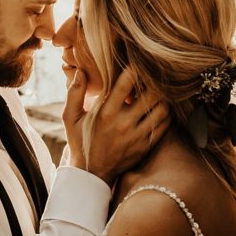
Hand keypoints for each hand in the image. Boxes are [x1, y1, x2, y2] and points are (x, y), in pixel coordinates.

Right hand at [64, 68, 169, 184]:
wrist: (92, 173)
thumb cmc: (80, 141)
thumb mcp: (71, 118)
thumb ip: (74, 93)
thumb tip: (80, 70)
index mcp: (104, 114)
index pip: (124, 86)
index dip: (133, 71)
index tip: (136, 62)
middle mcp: (123, 124)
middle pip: (149, 95)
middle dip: (151, 83)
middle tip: (150, 76)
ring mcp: (137, 136)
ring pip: (161, 109)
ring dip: (160, 98)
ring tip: (155, 91)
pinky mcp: (146, 146)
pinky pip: (164, 125)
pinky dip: (165, 113)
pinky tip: (158, 108)